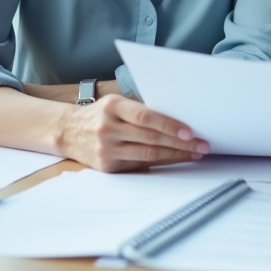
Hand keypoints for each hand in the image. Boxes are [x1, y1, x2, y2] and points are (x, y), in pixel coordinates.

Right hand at [57, 94, 208, 172]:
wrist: (68, 131)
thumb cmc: (101, 114)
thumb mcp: (116, 104)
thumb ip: (141, 110)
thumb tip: (179, 119)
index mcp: (112, 106)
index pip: (145, 117)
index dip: (169, 124)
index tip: (190, 130)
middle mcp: (107, 128)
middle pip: (150, 138)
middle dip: (180, 142)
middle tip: (202, 144)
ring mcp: (106, 149)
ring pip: (148, 154)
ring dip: (176, 154)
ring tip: (195, 153)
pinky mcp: (107, 166)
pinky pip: (140, 165)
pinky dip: (162, 162)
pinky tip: (176, 159)